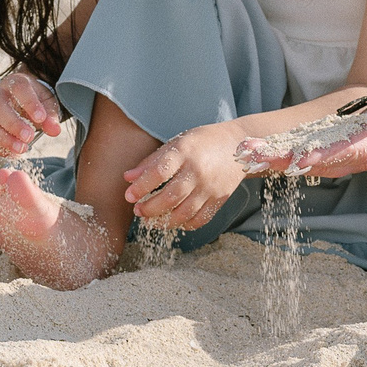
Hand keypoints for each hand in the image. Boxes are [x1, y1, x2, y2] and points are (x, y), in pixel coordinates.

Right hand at [0, 72, 64, 159]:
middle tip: (29, 137)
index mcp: (14, 82)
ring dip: (4, 139)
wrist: (24, 100)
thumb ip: (51, 116)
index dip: (29, 103)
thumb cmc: (36, 100)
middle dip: (13, 124)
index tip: (41, 118)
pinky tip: (14, 153)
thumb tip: (54, 130)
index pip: (19, 88)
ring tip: (22, 149)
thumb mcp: (47, 103)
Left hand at [123, 122, 252, 231]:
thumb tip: (128, 178)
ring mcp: (210, 187)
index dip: (141, 186)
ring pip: (185, 212)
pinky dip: (185, 224)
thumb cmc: (202, 142)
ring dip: (164, 221)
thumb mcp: (176, 143)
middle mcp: (198, 171)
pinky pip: (201, 219)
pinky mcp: (220, 199)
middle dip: (150, 208)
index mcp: (184, 152)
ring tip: (150, 220)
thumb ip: (152, 161)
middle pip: (171, 196)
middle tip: (138, 211)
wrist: (238, 146)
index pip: (159, 172)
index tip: (129, 196)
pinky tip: (174, 221)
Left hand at [245, 83, 366, 180]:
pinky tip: (255, 154)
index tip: (301, 156)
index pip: (354, 149)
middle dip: (287, 160)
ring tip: (245, 154)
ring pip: (308, 161)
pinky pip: (306, 157)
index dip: (328, 154)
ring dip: (277, 160)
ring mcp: (346, 157)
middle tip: (252, 156)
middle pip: (320, 160)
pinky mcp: (335, 155)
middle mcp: (360, 156)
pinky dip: (281, 157)